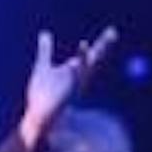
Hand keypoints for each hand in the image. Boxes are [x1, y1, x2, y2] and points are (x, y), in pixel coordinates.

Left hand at [19, 27, 117, 148]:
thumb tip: (45, 33)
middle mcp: (78, 80)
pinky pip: (68, 85)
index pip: (92, 56)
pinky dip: (71, 75)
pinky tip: (73, 64)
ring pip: (80, 71)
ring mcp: (71, 90)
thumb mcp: (43, 68)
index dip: (103, 44)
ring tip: (84, 44)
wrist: (37, 121)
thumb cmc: (41, 96)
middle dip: (102, 46)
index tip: (113, 30)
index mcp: (76, 73)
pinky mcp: (63, 100)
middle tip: (113, 31)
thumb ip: (46, 50)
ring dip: (82, 57)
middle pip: (93, 60)